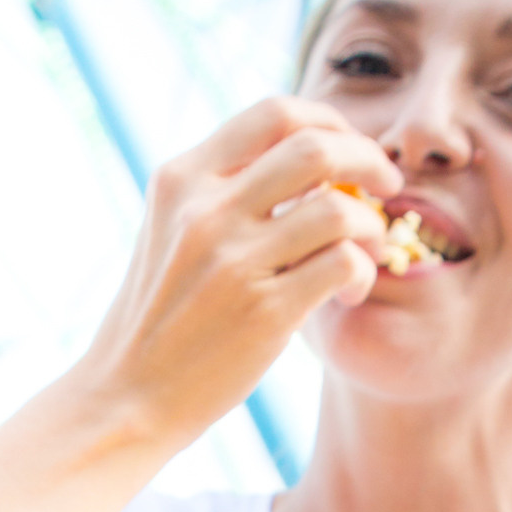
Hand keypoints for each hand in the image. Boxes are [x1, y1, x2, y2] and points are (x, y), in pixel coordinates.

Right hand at [71, 98, 397, 453]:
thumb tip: (307, 159)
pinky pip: (344, 264)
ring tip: (369, 250)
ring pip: (340, 208)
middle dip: (368, 159)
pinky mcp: (264, 312)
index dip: (330, 122)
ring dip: (372, 226)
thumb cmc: (158, 318)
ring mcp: (233, 261)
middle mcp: (205, 210)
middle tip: (386, 186)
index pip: (274, 114)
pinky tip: (350, 291)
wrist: (125, 397)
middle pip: (316, 148)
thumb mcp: (170, 232)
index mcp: (181, 179)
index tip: (350, 148)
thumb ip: (221, 191)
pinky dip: (363, 272)